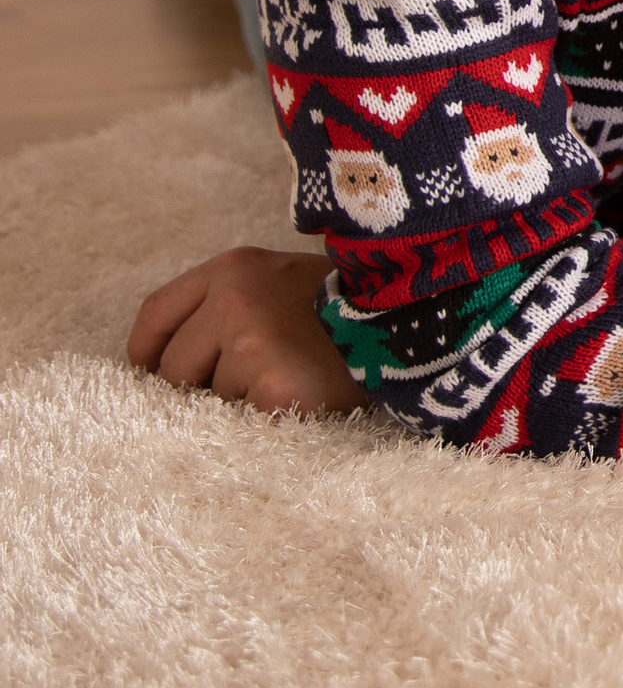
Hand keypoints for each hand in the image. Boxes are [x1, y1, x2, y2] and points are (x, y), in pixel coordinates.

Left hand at [126, 246, 363, 416]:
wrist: (409, 325)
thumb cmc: (342, 310)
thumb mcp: (281, 282)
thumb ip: (227, 304)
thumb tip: (168, 361)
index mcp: (234, 268)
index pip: (156, 312)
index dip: (148, 351)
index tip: (152, 374)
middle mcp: (234, 299)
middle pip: (172, 367)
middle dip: (199, 385)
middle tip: (250, 382)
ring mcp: (251, 343)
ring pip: (206, 399)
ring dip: (237, 402)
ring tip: (286, 382)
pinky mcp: (271, 386)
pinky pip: (239, 420)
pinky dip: (263, 418)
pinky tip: (296, 399)